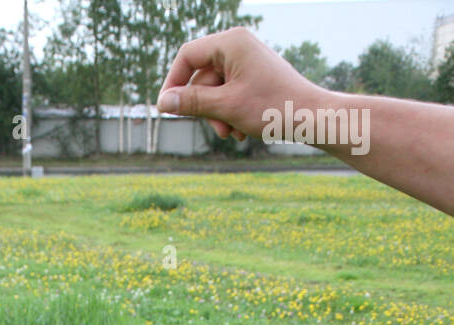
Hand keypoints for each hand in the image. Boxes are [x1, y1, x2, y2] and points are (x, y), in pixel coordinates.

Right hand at [157, 26, 319, 141]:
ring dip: (218, 115)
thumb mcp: (226, 107)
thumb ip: (192, 102)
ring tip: (233, 133)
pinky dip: (230, 113)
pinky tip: (241, 130)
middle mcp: (238, 46)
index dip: (173, 82)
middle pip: (201, 77)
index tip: (167, 109)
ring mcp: (246, 61)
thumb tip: (163, 102)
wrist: (311, 117)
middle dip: (205, 108)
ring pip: (214, 90)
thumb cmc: (273, 107)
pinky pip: (229, 93)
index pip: (188, 56)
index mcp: (231, 43)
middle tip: (219, 130)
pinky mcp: (253, 76)